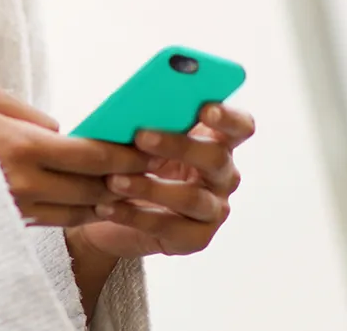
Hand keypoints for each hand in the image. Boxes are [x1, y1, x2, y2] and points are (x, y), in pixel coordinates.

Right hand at [0, 83, 152, 226]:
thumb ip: (31, 114)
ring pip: (79, 210)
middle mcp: (26, 183)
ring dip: (110, 200)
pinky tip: (98, 203)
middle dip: (127, 179)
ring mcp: (19, 207)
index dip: (126, 156)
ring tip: (133, 188)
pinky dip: (83, 213)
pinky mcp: (12, 222)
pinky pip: (58, 221)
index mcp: (23, 146)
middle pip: (92, 187)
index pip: (91, 156)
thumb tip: (60, 132)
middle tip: (153, 170)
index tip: (152, 151)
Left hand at [67, 102, 255, 259]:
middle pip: (216, 158)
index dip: (228, 117)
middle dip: (178, 145)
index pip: (240, 126)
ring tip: (114, 180)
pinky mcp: (196, 238)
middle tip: (141, 136)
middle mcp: (223, 175)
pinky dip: (133, 216)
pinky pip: (167, 227)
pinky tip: (107, 207)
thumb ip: (148, 121)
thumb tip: (131, 106)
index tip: (205, 109)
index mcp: (217, 141)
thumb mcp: (142, 139)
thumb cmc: (134, 161)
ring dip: (150, 187)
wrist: (112, 211)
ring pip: (190, 198)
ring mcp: (214, 209)